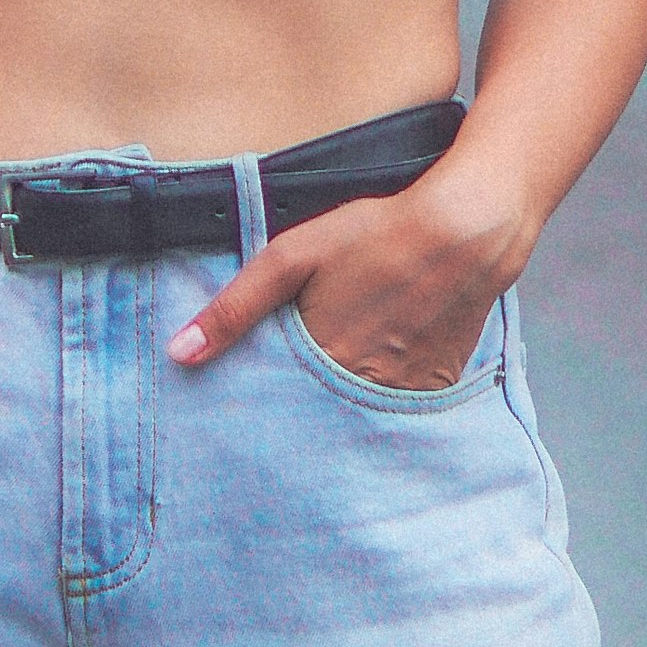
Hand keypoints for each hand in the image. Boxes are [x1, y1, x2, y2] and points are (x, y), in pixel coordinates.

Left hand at [167, 159, 535, 390]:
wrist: (467, 232)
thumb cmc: (378, 235)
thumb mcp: (293, 256)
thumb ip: (235, 306)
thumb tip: (180, 352)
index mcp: (320, 364)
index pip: (274, 407)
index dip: (259, 401)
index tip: (240, 403)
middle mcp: (360, 392)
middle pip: (313, 415)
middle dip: (297, 407)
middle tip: (289, 385)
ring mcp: (401, 395)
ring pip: (354, 413)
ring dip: (340, 400)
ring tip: (342, 362)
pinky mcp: (433, 388)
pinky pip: (395, 406)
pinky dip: (381, 390)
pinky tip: (380, 357)